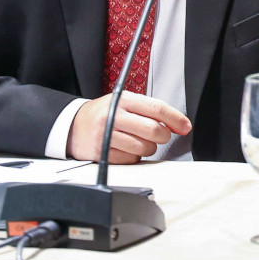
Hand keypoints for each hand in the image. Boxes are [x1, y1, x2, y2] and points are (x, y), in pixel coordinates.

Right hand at [67, 92, 191, 162]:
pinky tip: (125, 148)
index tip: (185, 127)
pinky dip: (133, 156)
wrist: (73, 125)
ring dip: (147, 148)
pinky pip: (130, 159)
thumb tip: (178, 124)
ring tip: (137, 140)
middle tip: (160, 135)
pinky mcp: (102, 152)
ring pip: (143, 147)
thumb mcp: (124, 103)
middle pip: (153, 130)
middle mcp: (114, 115)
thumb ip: (149, 110)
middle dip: (162, 136)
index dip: (175, 119)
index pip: (157, 108)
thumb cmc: (104, 113)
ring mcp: (107, 135)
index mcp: (124, 100)